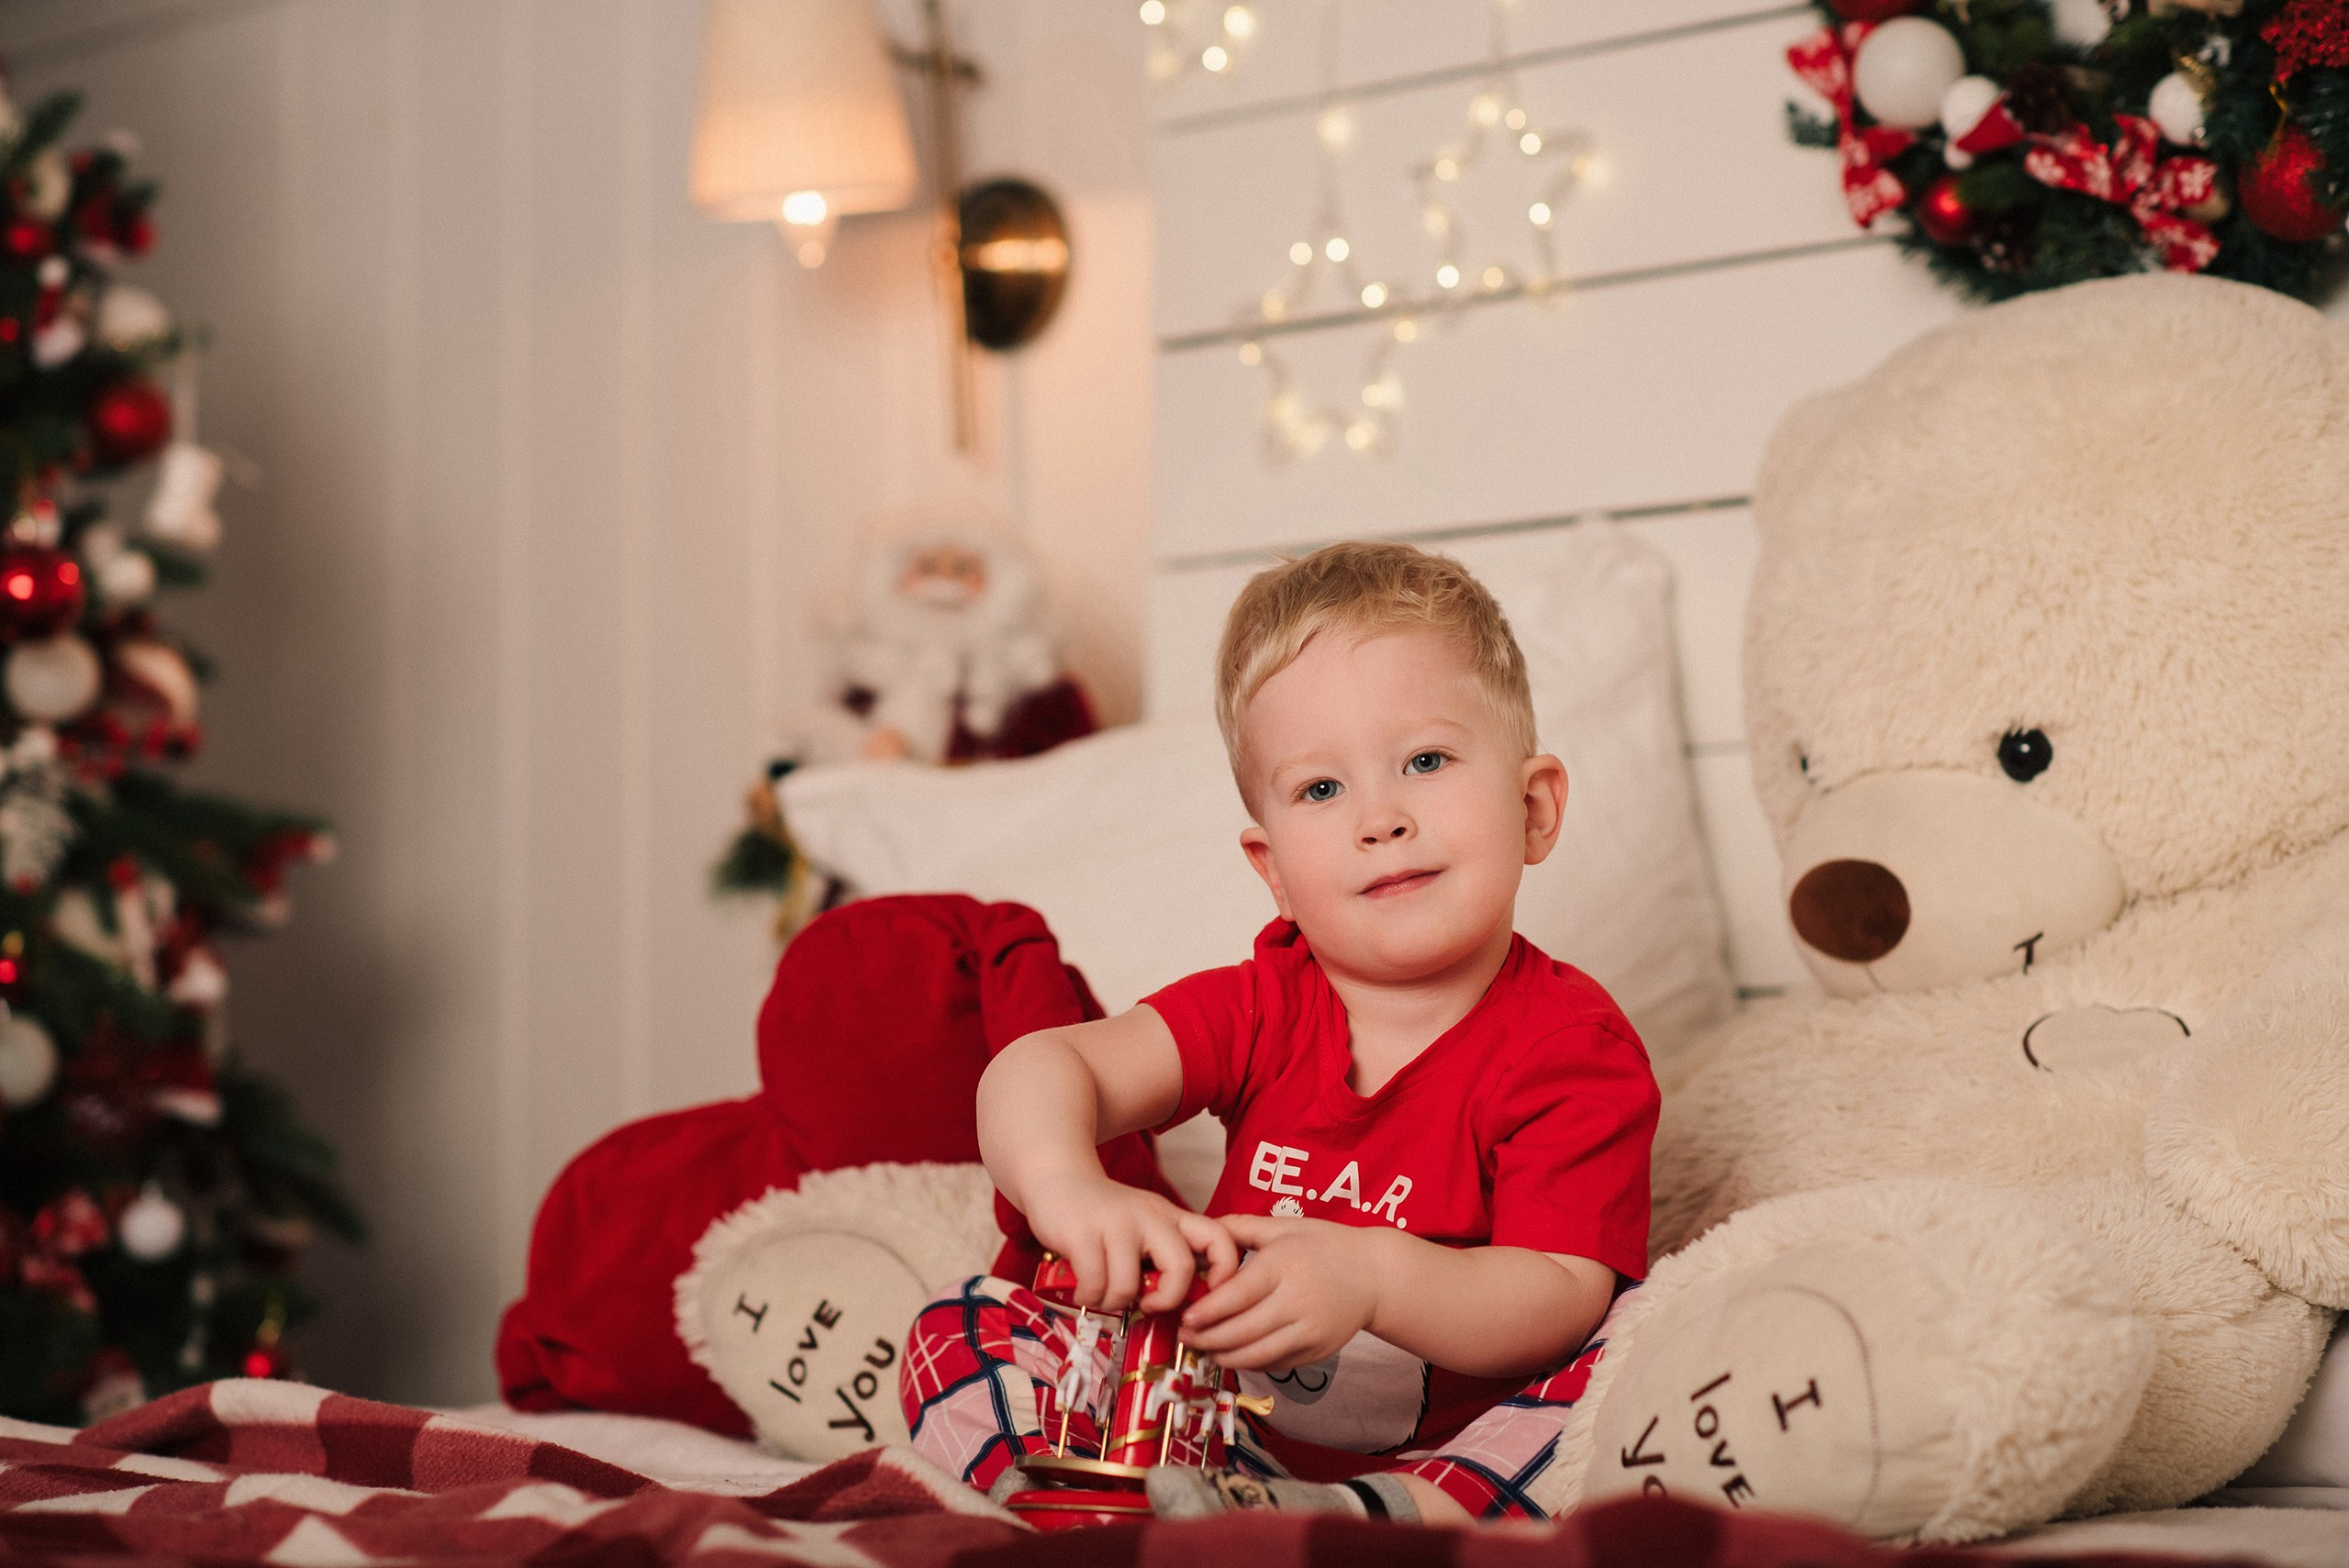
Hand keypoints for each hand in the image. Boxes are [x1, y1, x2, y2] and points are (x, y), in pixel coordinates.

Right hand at [1020, 1169, 1238, 1314]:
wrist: (1057, 1178)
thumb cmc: (1104, 1216)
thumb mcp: (1146, 1227)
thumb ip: (1166, 1257)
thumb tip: (1186, 1307)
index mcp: (1172, 1216)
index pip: (1219, 1238)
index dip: (1225, 1272)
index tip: (1206, 1298)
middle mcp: (1150, 1216)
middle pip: (1180, 1268)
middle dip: (1166, 1300)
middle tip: (1146, 1304)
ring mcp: (1116, 1223)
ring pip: (1128, 1286)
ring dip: (1112, 1303)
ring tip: (1102, 1294)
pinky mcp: (1082, 1233)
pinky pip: (1094, 1285)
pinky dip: (1088, 1297)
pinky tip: (1083, 1289)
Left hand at [1177, 1213, 1382, 1371]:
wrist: (1376, 1275)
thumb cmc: (1326, 1245)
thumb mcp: (1285, 1227)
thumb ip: (1241, 1227)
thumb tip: (1202, 1228)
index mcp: (1284, 1265)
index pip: (1237, 1296)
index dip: (1207, 1311)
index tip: (1185, 1317)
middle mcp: (1297, 1300)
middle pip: (1242, 1331)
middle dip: (1207, 1339)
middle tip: (1185, 1337)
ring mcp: (1309, 1330)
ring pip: (1257, 1354)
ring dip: (1225, 1357)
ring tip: (1205, 1350)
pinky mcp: (1317, 1351)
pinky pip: (1276, 1363)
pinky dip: (1251, 1363)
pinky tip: (1234, 1355)